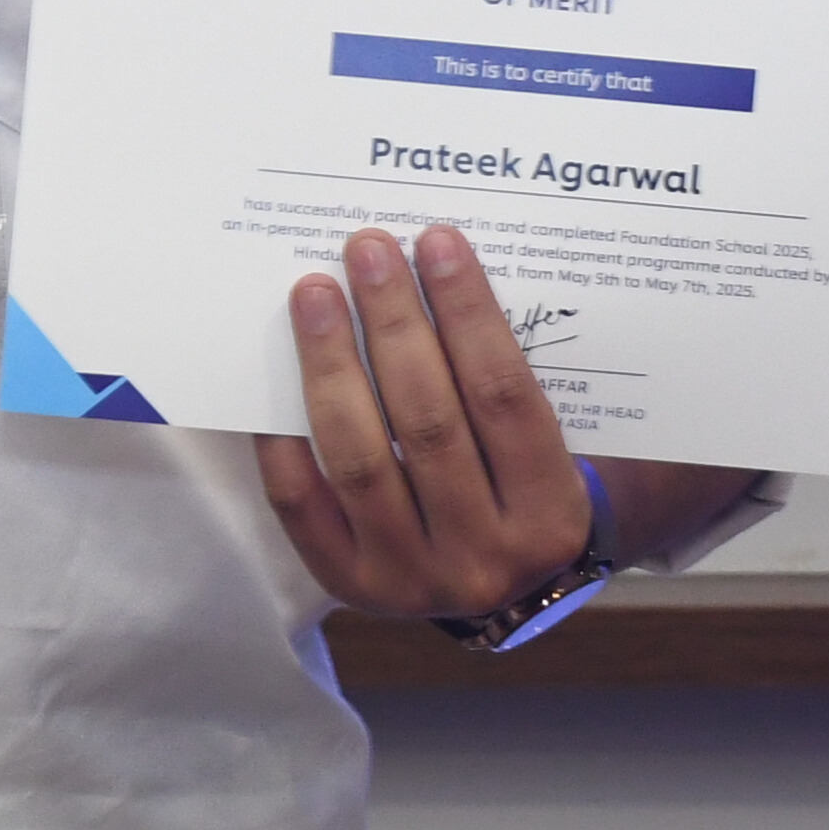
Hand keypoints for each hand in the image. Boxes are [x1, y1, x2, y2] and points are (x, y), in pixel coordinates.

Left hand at [255, 225, 594, 620]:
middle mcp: (483, 557)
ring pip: (361, 458)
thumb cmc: (514, 487)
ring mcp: (410, 578)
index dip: (470, 314)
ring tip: (315, 292)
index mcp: (550, 514)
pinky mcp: (347, 582)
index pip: (505, 396)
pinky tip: (279, 369)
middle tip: (367, 249)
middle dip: (394, 324)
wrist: (491, 587)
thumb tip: (432, 272)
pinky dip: (286, 431)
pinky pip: (301, 499)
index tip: (437, 243)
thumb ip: (503, 382)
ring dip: (332, 363)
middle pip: (430, 422)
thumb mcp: (542, 450)